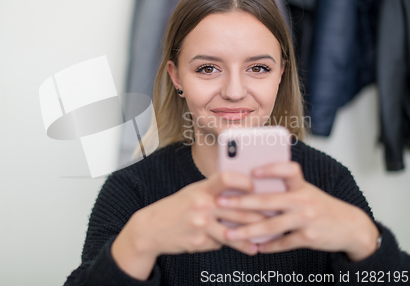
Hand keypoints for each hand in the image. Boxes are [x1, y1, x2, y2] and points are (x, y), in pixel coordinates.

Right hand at [111, 171, 265, 279]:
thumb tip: (243, 192)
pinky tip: (247, 248)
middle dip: (259, 215)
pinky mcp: (200, 241)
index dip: (243, 181)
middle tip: (276, 216)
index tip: (255, 186)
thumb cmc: (177, 208)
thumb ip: (214, 191)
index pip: (225, 178)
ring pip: (234, 231)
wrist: (151, 228)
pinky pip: (221, 243)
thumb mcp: (193, 192)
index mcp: (201, 188)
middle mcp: (201, 204)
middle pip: (237, 209)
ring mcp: (201, 224)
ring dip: (252, 237)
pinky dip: (232, 244)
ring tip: (265, 239)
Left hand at [215, 161, 379, 261]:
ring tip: (229, 234)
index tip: (252, 171)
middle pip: (268, 201)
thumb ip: (284, 189)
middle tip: (220, 202)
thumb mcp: (306, 192)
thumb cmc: (320, 206)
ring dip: (247, 231)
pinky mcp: (309, 238)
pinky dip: (268, 246)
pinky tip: (255, 247)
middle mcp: (303, 201)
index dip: (271, 169)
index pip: (288, 170)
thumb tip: (251, 188)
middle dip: (240, 202)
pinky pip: (283, 243)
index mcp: (302, 186)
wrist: (351, 227)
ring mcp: (306, 220)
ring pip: (271, 226)